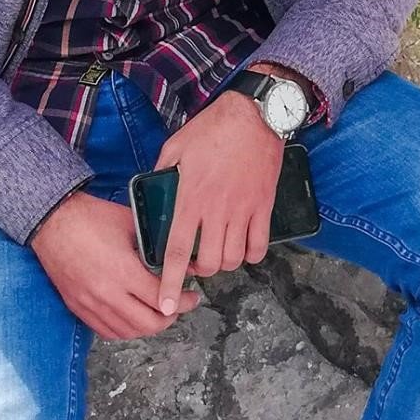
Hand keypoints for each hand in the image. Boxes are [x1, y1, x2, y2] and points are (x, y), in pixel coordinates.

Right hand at [31, 191, 201, 339]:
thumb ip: (157, 243)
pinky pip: (106, 331)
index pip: (162, 299)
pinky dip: (124, 329)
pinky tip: (132, 317)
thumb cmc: (91, 217)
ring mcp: (90, 304)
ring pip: (128, 332)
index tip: (192, 297)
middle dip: (169, 318)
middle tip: (177, 306)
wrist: (52, 220)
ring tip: (157, 312)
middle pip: (148, 324)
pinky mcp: (78, 307)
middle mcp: (107, 293)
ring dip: (147, 326)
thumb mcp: (130, 223)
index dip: (183, 302)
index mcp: (123, 271)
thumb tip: (184, 258)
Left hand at [152, 90, 283, 312]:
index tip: (165, 305)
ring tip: (218, 253)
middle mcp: (217, 209)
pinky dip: (251, 254)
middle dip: (200, 272)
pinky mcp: (264, 206)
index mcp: (190, 197)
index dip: (170, 282)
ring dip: (225, 264)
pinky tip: (243, 245)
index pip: (178, 250)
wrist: (254, 114)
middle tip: (196, 263)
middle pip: (209, 263)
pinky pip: (260, 245)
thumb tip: (155, 188)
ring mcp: (243, 209)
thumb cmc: (212, 128)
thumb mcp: (175, 146)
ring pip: (235, 259)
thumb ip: (163, 172)